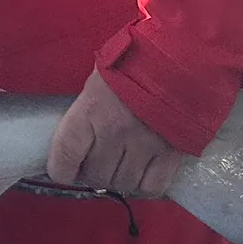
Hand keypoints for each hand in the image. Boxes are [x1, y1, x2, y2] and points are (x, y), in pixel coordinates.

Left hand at [46, 68, 182, 196]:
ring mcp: (144, 145)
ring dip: (117, 180)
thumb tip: (76, 137)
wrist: (182, 57)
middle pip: (95, 174)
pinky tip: (140, 174)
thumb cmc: (134, 63)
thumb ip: (86, 109)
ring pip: (123, 183)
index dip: (60, 170)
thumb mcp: (98, 80)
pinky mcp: (172, 155)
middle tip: (94, 165)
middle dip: (91, 174)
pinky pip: (152, 186)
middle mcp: (114, 131)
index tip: (62, 172)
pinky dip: (143, 186)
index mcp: (91, 108)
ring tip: (118, 167)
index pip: (65, 153)